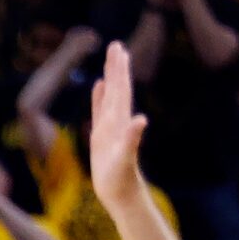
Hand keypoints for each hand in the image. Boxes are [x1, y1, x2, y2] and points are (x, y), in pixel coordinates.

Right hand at [85, 39, 145, 214]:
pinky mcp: (102, 137)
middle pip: (117, 88)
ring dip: (109, 78)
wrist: (121, 194)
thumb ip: (132, 139)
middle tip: (115, 45)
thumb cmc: (121, 180)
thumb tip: (140, 120)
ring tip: (110, 60)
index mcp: (121, 122)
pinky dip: (99, 97)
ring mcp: (109, 128)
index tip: (118, 49)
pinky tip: (98, 86)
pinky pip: (100, 111)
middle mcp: (117, 121)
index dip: (119, 70)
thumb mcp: (125, 160)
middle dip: (116, 67)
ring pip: (109, 96)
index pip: (121, 90)